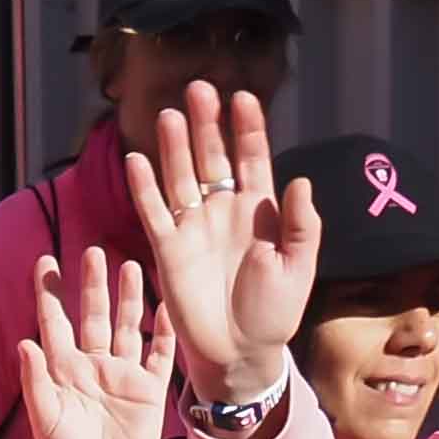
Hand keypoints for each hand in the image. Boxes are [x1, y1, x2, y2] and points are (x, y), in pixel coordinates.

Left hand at [15, 247, 172, 438]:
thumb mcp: (46, 418)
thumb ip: (36, 380)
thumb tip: (25, 341)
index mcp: (63, 371)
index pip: (54, 323)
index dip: (49, 294)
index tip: (44, 261)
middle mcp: (92, 366)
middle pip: (93, 315)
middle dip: (92, 284)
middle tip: (93, 251)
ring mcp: (122, 374)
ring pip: (127, 326)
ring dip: (128, 297)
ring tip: (129, 264)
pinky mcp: (149, 387)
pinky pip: (159, 351)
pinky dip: (164, 328)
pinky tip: (167, 302)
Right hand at [123, 83, 317, 405]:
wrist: (241, 349)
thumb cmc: (275, 310)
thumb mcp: (300, 264)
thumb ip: (300, 221)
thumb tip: (297, 180)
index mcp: (259, 210)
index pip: (252, 157)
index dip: (247, 128)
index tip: (243, 97)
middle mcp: (223, 211)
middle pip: (212, 157)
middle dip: (207, 123)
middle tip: (198, 88)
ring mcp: (194, 229)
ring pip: (181, 177)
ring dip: (175, 146)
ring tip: (170, 114)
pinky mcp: (168, 251)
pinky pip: (153, 213)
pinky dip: (145, 188)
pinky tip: (138, 161)